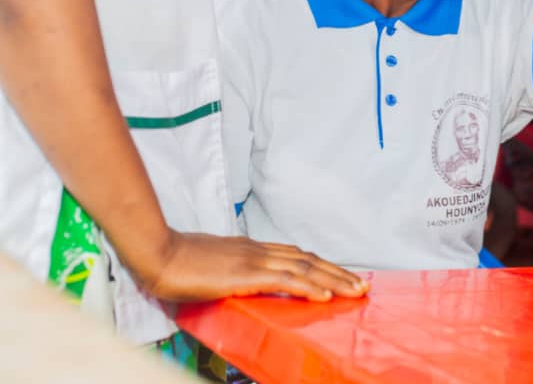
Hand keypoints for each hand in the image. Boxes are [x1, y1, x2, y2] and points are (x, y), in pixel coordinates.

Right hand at [134, 231, 369, 302]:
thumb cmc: (177, 263)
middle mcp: (259, 251)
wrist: (157, 253)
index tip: (341, 275)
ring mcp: (254, 260)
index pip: (296, 255)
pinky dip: (308, 287)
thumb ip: (231, 276)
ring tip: (355, 292)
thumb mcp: (212, 268)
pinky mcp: (246, 274)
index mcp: (252, 249)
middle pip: (309, 260)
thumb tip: (240, 289)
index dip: (322, 265)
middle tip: (361, 286)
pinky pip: (285, 280)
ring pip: (305, 269)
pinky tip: (325, 296)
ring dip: (334, 281)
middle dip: (338, 273)